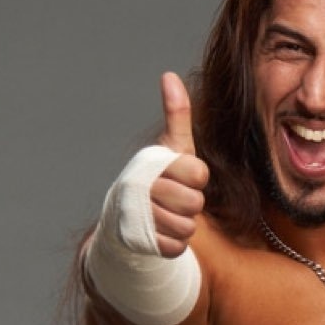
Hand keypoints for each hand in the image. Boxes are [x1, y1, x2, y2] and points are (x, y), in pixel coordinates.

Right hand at [149, 73, 209, 257]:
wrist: (126, 216)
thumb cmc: (157, 178)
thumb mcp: (171, 147)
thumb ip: (177, 115)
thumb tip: (170, 76)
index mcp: (153, 163)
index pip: (199, 173)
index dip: (196, 178)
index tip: (182, 176)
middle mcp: (142, 188)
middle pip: (194, 203)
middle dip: (190, 204)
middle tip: (174, 199)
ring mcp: (141, 217)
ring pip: (186, 227)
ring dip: (183, 225)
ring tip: (166, 216)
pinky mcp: (141, 244)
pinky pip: (176, 248)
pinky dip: (173, 244)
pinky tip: (160, 233)